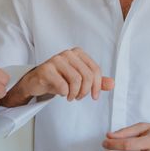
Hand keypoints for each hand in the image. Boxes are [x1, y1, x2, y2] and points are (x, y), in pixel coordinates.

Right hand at [0, 47, 114, 107]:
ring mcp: (56, 60)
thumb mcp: (80, 80)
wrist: (37, 82)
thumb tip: (112, 84)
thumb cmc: (59, 79)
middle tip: (79, 97)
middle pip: (87, 76)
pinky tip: (61, 93)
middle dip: (85, 91)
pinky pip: (63, 85)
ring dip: (75, 93)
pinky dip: (64, 93)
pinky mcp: (46, 69)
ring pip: (76, 80)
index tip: (94, 96)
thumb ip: (96, 81)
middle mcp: (67, 54)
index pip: (95, 69)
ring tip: (71, 96)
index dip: (98, 85)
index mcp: (78, 53)